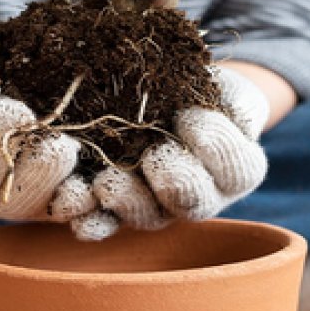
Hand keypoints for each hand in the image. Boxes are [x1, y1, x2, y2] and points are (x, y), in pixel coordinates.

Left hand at [70, 66, 269, 239]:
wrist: (168, 101)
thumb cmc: (205, 93)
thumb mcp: (227, 88)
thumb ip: (235, 100)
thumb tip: (221, 109)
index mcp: (234, 170)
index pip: (236, 170)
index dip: (216, 147)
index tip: (192, 117)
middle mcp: (199, 197)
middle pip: (192, 203)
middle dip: (174, 181)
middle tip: (155, 156)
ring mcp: (157, 207)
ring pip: (146, 216)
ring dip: (126, 201)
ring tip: (107, 182)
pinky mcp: (116, 209)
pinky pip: (104, 222)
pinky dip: (88, 218)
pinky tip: (73, 203)